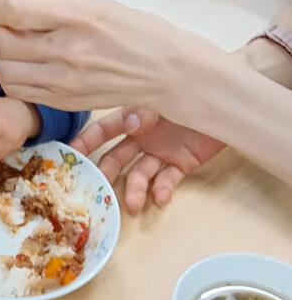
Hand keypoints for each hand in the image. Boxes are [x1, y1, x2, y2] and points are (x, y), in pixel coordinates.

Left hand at [0, 0, 215, 114]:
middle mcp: (65, 50)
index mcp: (76, 16)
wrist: (163, 71)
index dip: (1, 6)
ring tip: (19, 49)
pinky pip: (15, 90)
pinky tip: (28, 68)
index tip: (9, 6)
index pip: (11, 9)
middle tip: (9, 27)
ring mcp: (62, 80)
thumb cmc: (132, 31)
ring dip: (2, 56)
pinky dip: (12, 77)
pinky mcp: (61, 102)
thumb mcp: (93, 2)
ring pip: (1, 69)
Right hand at [72, 108, 225, 212]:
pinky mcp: (181, 164)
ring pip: (140, 173)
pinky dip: (163, 189)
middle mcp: (143, 136)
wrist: (230, 105)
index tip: (69, 157)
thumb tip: (129, 125)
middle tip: (97, 192)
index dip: (85, 143)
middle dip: (106, 175)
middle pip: (117, 158)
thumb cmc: (194, 94)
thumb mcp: (166, 99)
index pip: (103, 131)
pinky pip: (167, 180)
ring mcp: (161, 151)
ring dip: (135, 190)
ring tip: (134, 205)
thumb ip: (145, 112)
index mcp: (134, 117)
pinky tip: (161, 198)